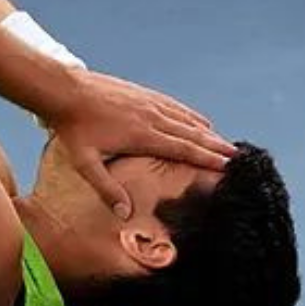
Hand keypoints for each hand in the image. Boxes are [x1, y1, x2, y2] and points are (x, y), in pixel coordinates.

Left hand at [43, 71, 236, 218]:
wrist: (66, 91)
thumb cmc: (73, 130)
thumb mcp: (85, 163)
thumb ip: (106, 188)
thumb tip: (124, 214)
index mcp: (143, 136)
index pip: (183, 150)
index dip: (207, 158)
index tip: (228, 166)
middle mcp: (153, 117)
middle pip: (193, 135)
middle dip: (217, 147)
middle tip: (238, 157)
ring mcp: (150, 103)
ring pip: (187, 120)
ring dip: (208, 133)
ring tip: (225, 144)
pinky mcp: (145, 95)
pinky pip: (176, 107)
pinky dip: (192, 117)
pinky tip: (200, 123)